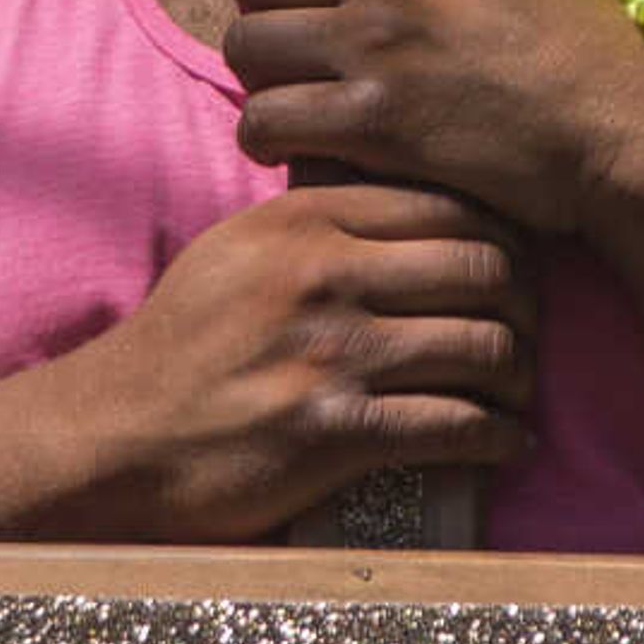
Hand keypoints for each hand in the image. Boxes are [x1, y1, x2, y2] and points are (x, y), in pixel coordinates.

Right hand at [38, 181, 537, 539]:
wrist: (112, 436)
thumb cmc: (181, 344)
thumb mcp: (239, 249)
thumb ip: (317, 220)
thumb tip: (400, 200)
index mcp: (307, 219)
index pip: (450, 205)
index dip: (504, 235)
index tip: (516, 264)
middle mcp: (327, 274)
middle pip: (484, 267)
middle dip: (527, 302)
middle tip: (531, 328)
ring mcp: (336, 353)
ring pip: (485, 346)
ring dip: (520, 375)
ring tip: (521, 390)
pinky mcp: (337, 430)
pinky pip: (458, 425)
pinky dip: (500, 437)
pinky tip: (508, 443)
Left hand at [224, 0, 643, 231]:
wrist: (620, 131)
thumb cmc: (585, 44)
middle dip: (257, 2)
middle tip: (287, 33)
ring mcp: (374, 50)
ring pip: (246, 45)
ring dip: (259, 73)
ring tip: (288, 90)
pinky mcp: (372, 125)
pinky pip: (267, 121)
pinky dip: (268, 135)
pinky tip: (293, 142)